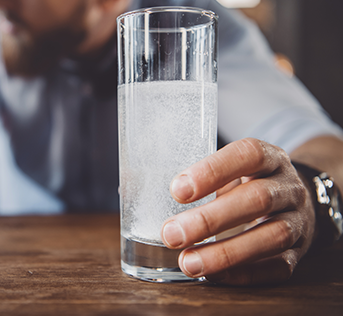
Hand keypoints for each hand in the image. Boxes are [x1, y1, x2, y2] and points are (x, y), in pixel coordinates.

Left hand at [160, 138, 315, 284]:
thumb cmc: (247, 183)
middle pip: (257, 199)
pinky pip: (278, 266)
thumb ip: (196, 178)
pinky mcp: (299, 251)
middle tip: (171, 234)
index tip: (177, 190)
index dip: (213, 171)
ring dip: (225, 253)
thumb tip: (130, 189)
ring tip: (188, 262)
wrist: (295, 201)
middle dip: (210, 220)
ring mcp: (298, 220)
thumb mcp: (231, 169)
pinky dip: (243, 273)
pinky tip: (212, 275)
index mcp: (268, 158)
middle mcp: (288, 187)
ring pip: (271, 236)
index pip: (247, 154)